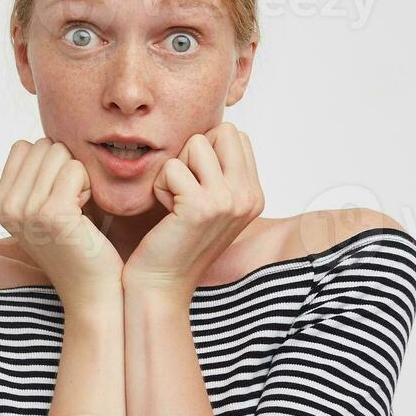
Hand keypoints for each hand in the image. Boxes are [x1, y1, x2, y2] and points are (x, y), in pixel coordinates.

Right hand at [0, 138, 123, 308]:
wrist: (91, 290)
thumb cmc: (75, 245)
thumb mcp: (40, 209)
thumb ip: (32, 176)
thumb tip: (42, 139)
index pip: (24, 147)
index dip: (49, 165)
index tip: (57, 197)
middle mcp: (6, 206)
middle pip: (43, 146)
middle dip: (64, 168)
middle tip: (70, 205)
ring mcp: (27, 210)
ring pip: (60, 154)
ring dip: (77, 177)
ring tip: (77, 210)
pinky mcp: (52, 214)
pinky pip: (76, 169)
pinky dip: (87, 186)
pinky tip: (85, 214)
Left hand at [122, 122, 264, 302]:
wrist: (162, 285)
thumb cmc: (178, 242)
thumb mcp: (213, 205)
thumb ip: (222, 172)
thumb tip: (213, 131)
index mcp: (255, 195)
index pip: (235, 135)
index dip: (208, 152)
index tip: (198, 187)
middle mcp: (249, 197)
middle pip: (222, 130)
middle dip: (195, 152)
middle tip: (185, 188)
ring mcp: (228, 201)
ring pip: (197, 143)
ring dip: (176, 169)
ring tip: (176, 201)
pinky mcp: (201, 206)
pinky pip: (172, 167)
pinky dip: (161, 186)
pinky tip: (166, 213)